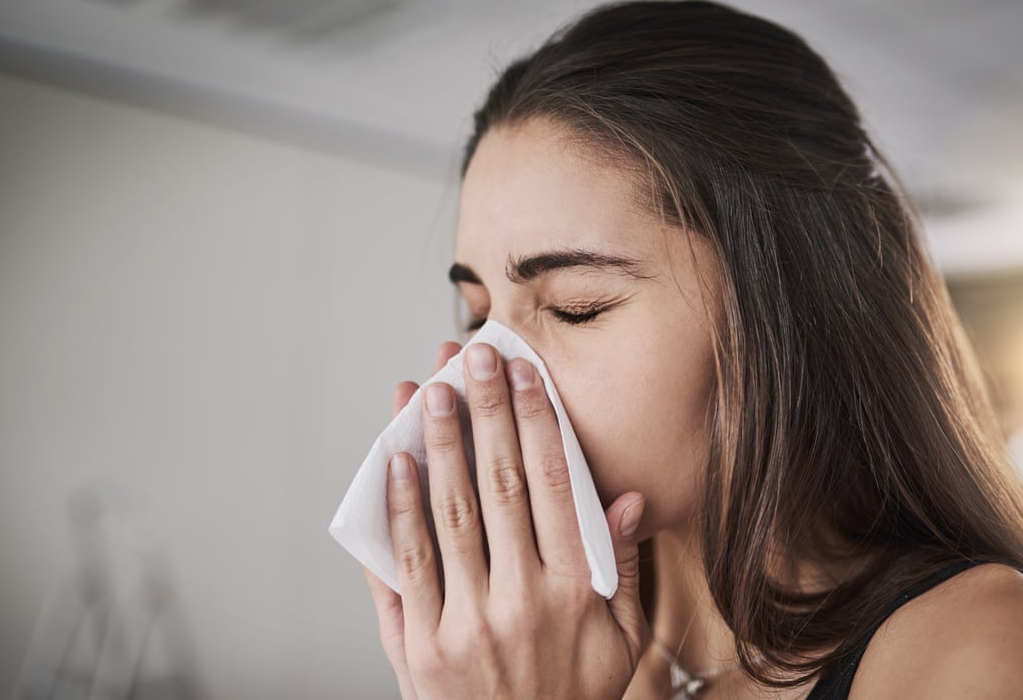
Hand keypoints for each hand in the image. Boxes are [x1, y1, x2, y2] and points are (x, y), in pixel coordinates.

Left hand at [363, 341, 648, 698]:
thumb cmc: (574, 695)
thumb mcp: (624, 640)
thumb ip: (623, 567)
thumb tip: (627, 497)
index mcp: (575, 591)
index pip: (554, 485)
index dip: (536, 421)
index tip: (523, 373)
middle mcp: (521, 599)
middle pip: (498, 484)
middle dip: (484, 411)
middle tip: (471, 355)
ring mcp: (465, 623)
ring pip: (448, 514)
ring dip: (438, 445)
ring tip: (428, 390)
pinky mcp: (419, 647)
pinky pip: (406, 568)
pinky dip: (399, 511)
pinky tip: (395, 464)